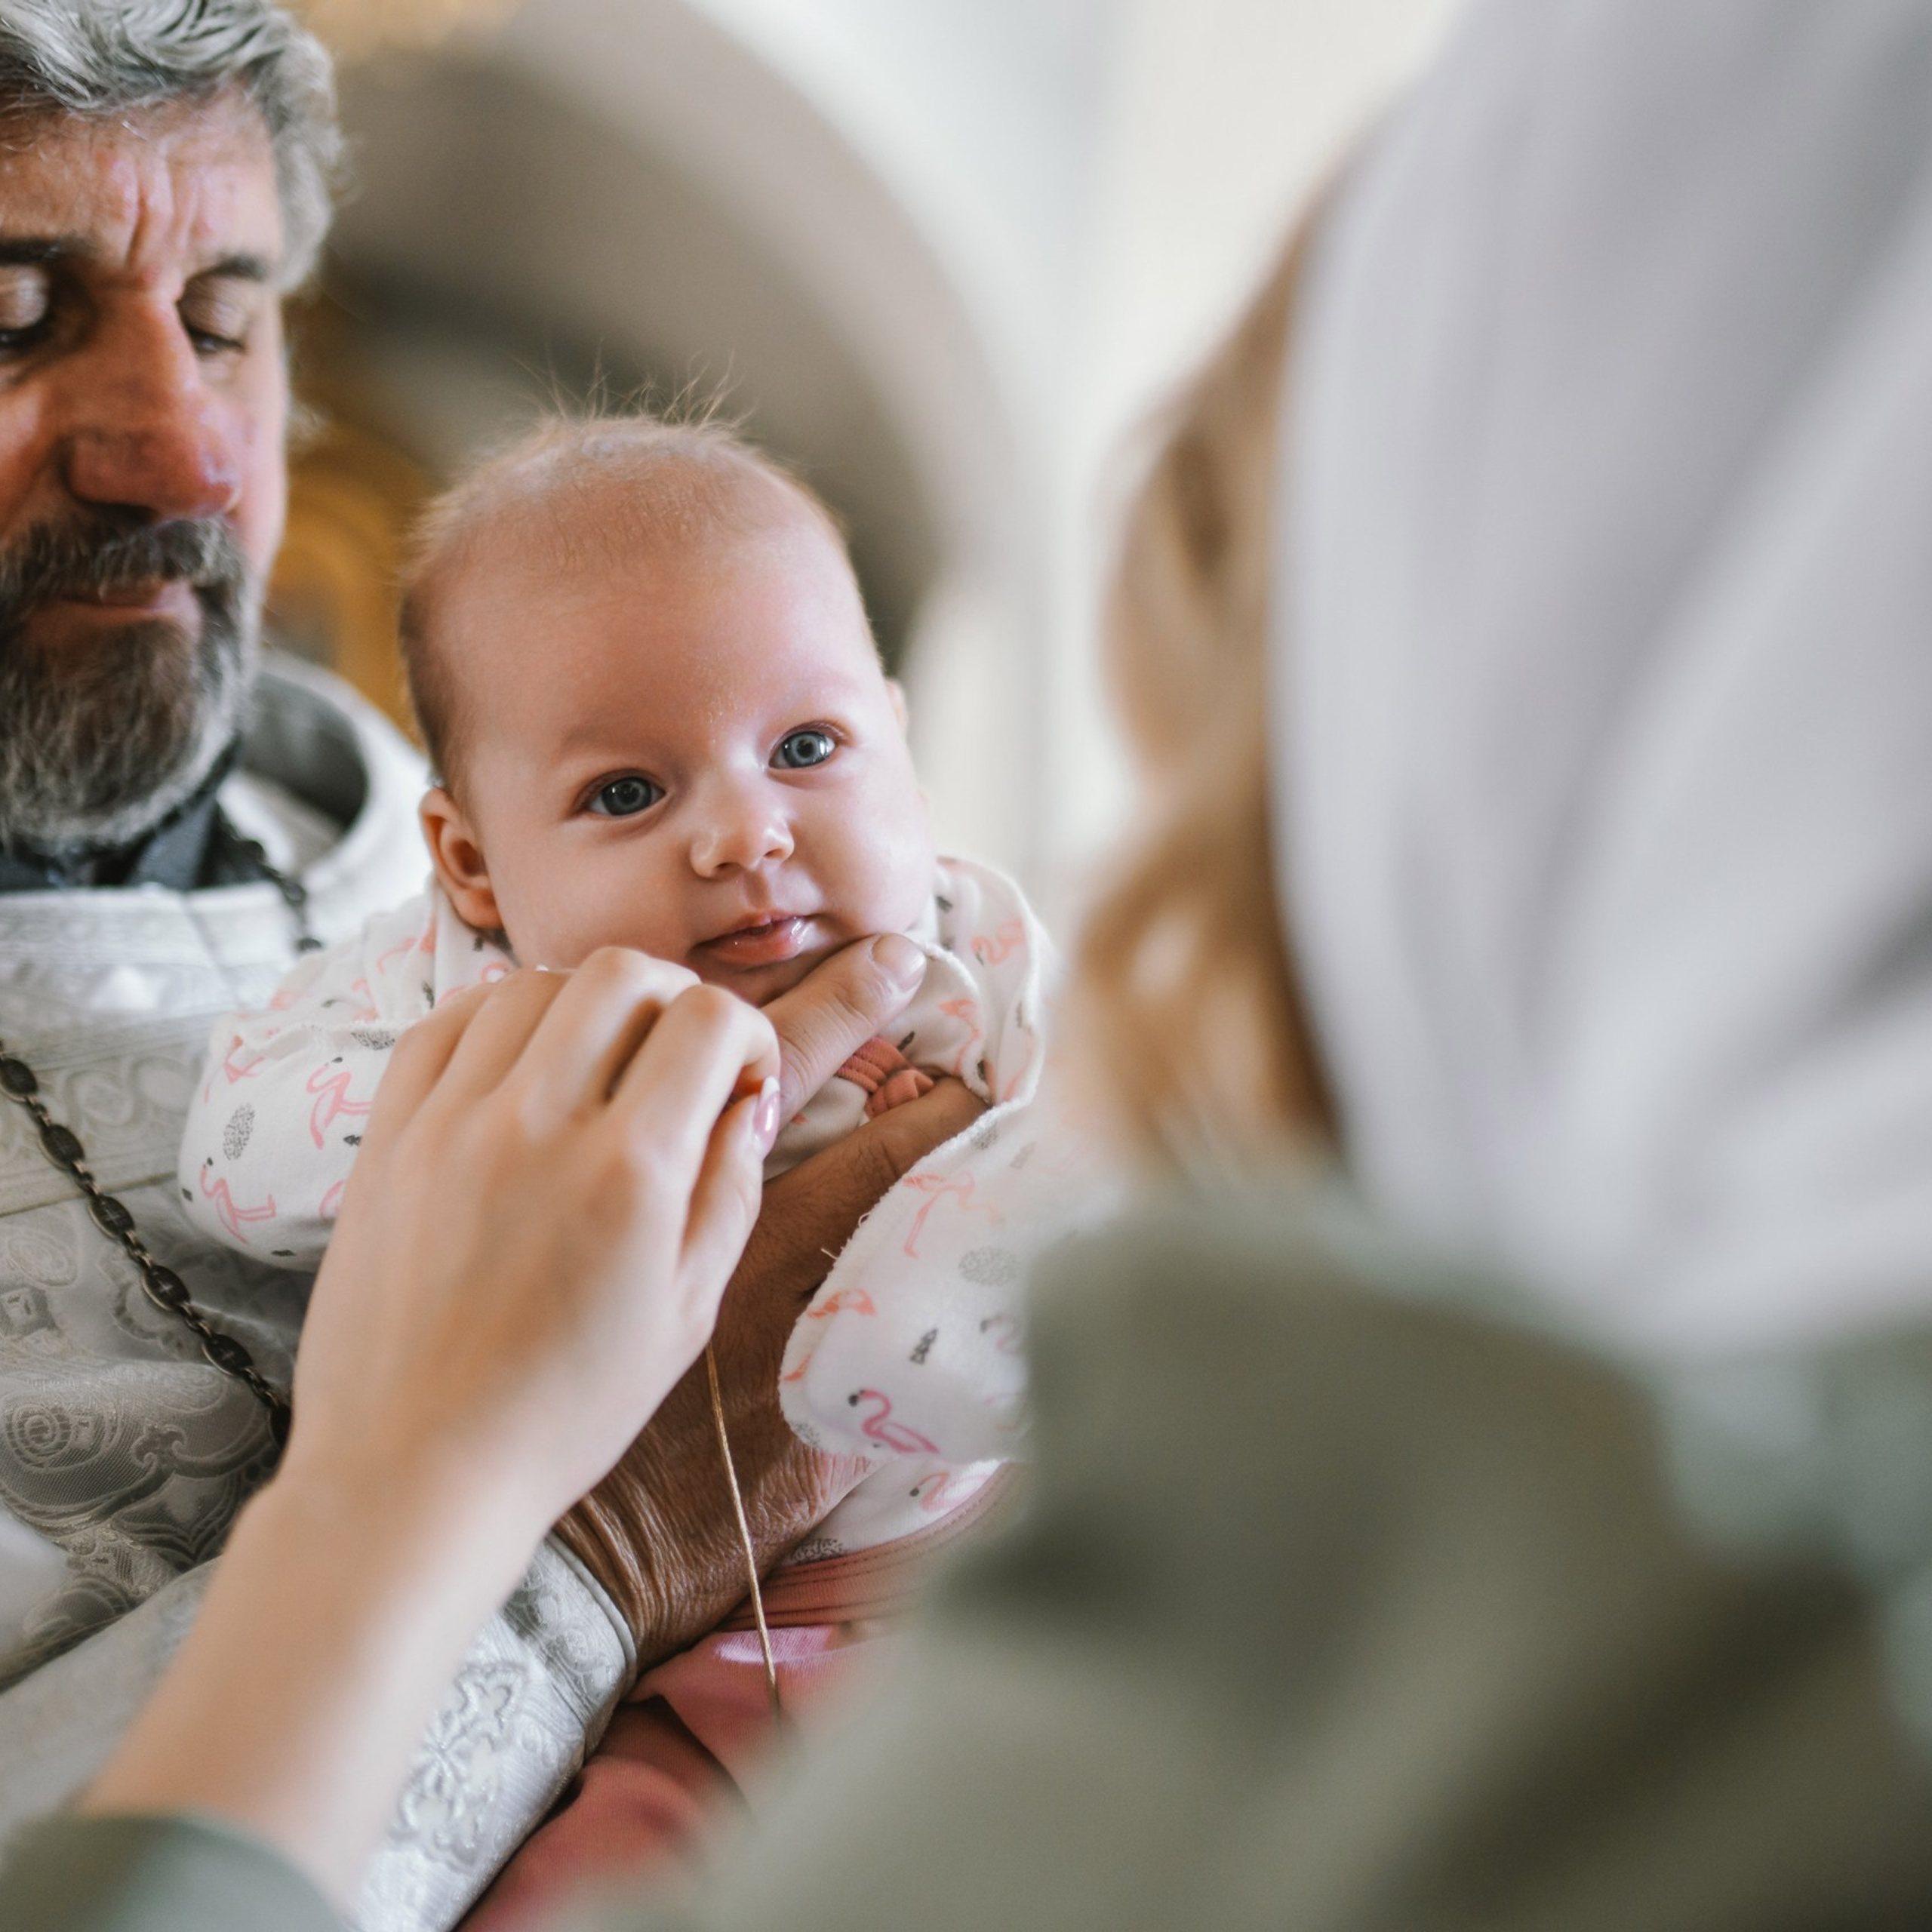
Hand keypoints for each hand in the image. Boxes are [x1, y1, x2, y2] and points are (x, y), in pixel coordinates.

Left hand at [84, 949, 780, 1896]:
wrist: (416, 1471)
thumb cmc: (565, 1410)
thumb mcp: (688, 1313)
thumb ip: (728, 1189)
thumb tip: (743, 1099)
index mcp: (629, 1175)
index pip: (708, 1020)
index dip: (747, 1031)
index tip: (741, 1076)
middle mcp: (538, 1126)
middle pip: (619, 973)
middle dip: (671, 996)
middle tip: (677, 1051)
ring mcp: (450, 1123)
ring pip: (530, 984)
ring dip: (583, 1003)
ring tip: (596, 1061)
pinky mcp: (387, 1137)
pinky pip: (444, 1022)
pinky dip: (495, 1019)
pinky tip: (520, 1066)